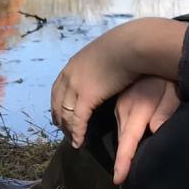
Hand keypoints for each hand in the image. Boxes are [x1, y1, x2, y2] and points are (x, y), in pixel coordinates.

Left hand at [51, 33, 138, 147]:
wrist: (130, 46)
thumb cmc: (125, 46)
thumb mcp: (105, 53)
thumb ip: (100, 62)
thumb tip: (107, 65)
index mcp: (73, 64)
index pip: (58, 88)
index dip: (58, 103)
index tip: (59, 114)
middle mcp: (70, 76)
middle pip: (58, 103)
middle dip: (60, 118)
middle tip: (63, 131)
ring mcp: (76, 87)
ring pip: (66, 114)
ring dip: (68, 129)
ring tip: (73, 141)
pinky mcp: (87, 97)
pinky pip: (78, 120)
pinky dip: (77, 133)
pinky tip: (79, 143)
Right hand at [112, 76, 179, 184]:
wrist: (153, 55)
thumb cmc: (168, 78)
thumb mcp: (173, 93)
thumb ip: (165, 111)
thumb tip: (155, 131)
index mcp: (137, 109)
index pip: (128, 140)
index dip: (123, 161)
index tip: (118, 179)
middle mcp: (123, 109)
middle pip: (121, 140)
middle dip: (121, 159)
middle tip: (123, 180)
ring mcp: (118, 106)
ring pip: (117, 132)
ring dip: (121, 148)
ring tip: (122, 168)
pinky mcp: (118, 103)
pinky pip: (117, 124)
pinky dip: (120, 136)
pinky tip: (125, 144)